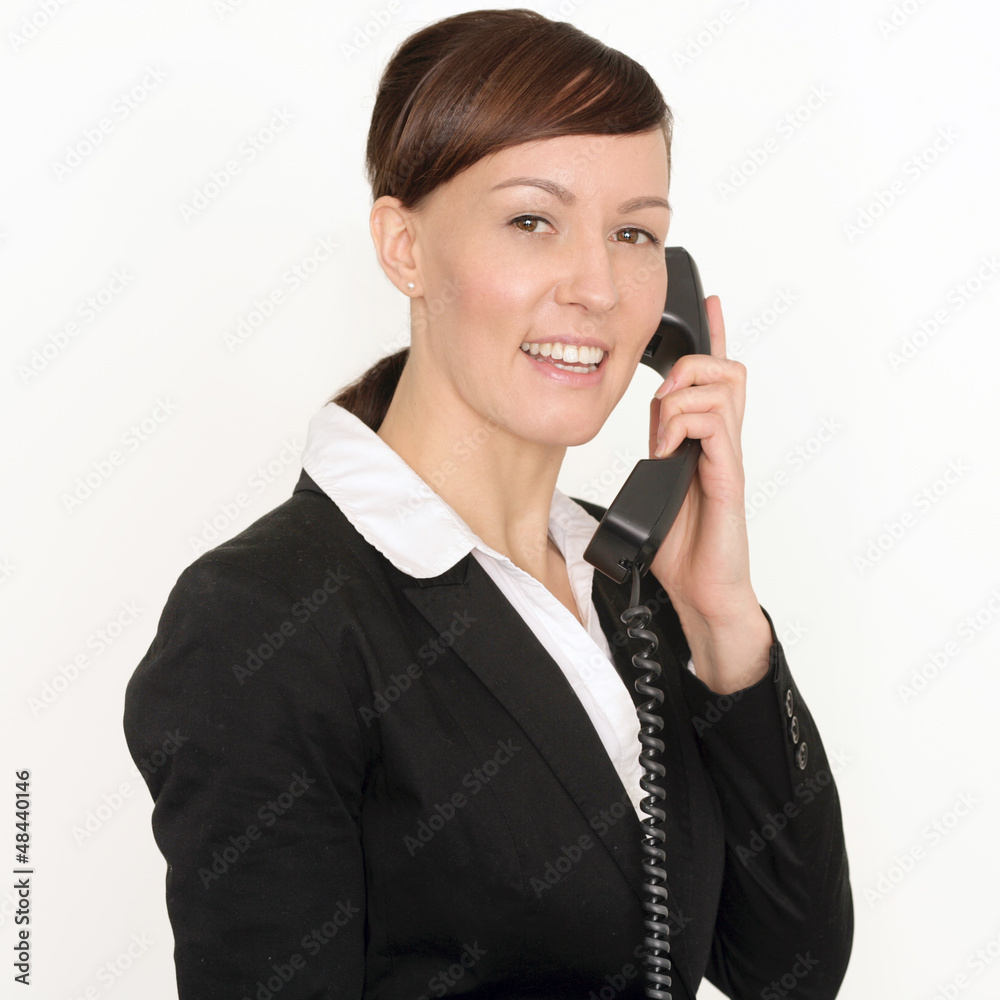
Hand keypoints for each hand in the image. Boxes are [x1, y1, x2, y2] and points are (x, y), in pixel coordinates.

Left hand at [646, 295, 771, 693]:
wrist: (703, 589)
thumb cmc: (685, 543)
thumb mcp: (661, 483)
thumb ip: (661, 449)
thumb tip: (650, 424)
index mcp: (707, 440)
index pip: (718, 376)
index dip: (715, 334)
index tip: (706, 301)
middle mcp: (724, 442)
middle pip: (728, 368)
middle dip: (691, 364)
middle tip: (665, 392)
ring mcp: (729, 457)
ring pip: (723, 385)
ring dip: (681, 398)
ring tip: (662, 433)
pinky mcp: (729, 477)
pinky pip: (715, 425)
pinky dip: (684, 425)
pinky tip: (669, 448)